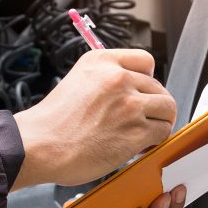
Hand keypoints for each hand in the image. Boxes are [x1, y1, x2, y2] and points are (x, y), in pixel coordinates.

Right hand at [11, 49, 175, 188]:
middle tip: (141, 120)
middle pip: (159, 87)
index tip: (143, 92)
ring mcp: (129, 104)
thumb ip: (104, 80)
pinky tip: (141, 145)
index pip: (145, 61)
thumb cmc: (53, 123)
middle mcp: (118, 78)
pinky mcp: (136, 130)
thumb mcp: (77, 80)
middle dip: (153, 106)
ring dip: (159, 122)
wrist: (40, 146)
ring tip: (145, 133)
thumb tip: (129, 89)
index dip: (148, 80)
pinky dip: (155, 140)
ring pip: (167, 108)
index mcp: (102, 62)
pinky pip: (162, 131)